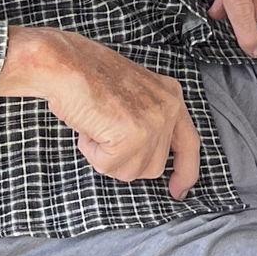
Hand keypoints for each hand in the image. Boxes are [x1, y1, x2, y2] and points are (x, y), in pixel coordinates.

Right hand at [0, 27, 200, 196]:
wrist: (67, 64)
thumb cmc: (89, 78)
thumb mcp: (133, 95)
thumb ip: (148, 120)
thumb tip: (146, 159)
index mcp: (172, 96)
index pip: (189, 144)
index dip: (185, 172)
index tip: (179, 191)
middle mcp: (170, 108)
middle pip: (153, 167)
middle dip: (125, 160)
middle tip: (105, 133)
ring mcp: (154, 122)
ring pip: (131, 171)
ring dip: (106, 157)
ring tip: (96, 126)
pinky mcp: (133, 135)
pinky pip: (110, 166)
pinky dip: (93, 153)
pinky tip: (89, 129)